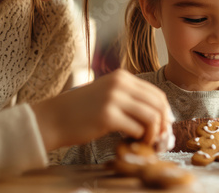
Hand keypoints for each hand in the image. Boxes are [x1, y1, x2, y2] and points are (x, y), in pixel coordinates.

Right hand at [31, 69, 171, 150]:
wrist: (53, 118)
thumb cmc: (81, 110)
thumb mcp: (108, 94)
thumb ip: (130, 99)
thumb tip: (159, 114)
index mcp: (122, 77)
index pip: (156, 93)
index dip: (165, 112)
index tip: (164, 126)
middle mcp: (120, 83)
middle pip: (158, 104)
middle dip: (163, 123)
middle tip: (159, 136)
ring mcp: (114, 98)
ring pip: (152, 116)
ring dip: (153, 132)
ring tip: (145, 140)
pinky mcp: (108, 116)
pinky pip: (137, 129)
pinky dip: (139, 138)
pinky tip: (132, 141)